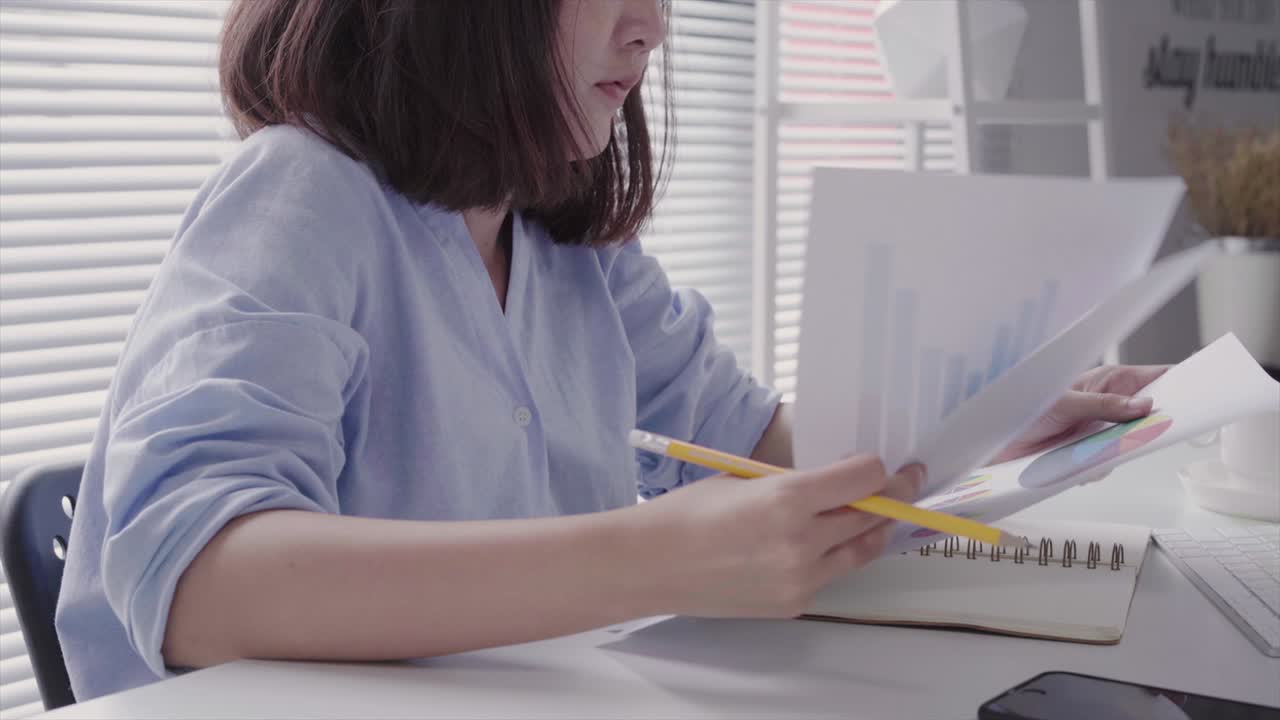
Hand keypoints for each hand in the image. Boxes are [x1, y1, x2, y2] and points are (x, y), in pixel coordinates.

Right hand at [629, 456, 923, 618]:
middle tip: (906, 482)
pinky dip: (832, 557)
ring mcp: (800, 578)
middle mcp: (801, 541)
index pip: (864, 479)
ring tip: (876, 514)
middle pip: (872, 514)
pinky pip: (830, 575)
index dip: (881, 468)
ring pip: (861, 550)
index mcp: (787, 498)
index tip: (891, 463)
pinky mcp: (794, 602)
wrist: (652, 564)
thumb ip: (797, 482)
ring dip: (871, 529)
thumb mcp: (746, 479)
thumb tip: (840, 480)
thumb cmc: (689, 513)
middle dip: (891, 496)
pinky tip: (820, 543)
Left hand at [992, 364, 1168, 463]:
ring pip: (1129, 447)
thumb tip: (1144, 405)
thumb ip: (1102, 404)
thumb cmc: (1019, 408)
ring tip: (1090, 451)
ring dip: (1114, 453)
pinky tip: (1075, 465)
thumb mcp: (1063, 402)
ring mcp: (1097, 432)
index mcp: (1106, 382)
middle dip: (1150, 428)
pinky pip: (1105, 467)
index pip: (1153, 378)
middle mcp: (1106, 407)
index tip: (1198, 393)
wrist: (988, 441)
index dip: (1178, 383)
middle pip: (1149, 417)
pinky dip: (1093, 469)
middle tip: (1147, 434)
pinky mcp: (1085, 456)